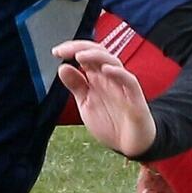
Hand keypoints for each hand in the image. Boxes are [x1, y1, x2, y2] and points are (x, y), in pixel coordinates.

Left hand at [53, 39, 155, 157]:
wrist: (130, 144)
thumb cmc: (111, 123)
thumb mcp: (86, 103)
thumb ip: (76, 86)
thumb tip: (62, 68)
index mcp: (98, 78)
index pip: (87, 54)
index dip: (72, 49)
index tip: (56, 52)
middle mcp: (110, 78)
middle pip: (98, 52)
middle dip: (80, 48)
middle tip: (63, 51)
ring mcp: (122, 86)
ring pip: (113, 62)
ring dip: (96, 56)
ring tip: (80, 56)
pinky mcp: (135, 98)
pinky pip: (129, 81)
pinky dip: (118, 73)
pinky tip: (106, 70)